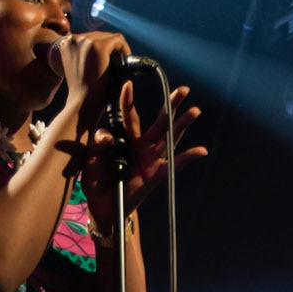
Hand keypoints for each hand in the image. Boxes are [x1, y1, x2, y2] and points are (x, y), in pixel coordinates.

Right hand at [52, 31, 132, 131]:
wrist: (83, 102)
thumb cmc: (83, 90)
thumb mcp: (79, 67)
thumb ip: (85, 55)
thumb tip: (103, 48)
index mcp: (65, 43)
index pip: (90, 38)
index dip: (101, 49)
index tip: (106, 61)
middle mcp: (73, 39)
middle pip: (100, 36)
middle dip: (110, 49)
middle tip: (115, 64)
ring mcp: (86, 41)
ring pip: (110, 37)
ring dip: (117, 50)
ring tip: (118, 65)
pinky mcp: (99, 46)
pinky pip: (118, 40)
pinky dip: (124, 49)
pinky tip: (123, 62)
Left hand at [81, 84, 205, 230]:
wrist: (102, 207)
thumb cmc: (97, 181)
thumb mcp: (91, 159)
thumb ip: (98, 143)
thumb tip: (108, 134)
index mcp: (125, 139)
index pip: (129, 116)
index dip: (128, 101)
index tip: (128, 84)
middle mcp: (142, 145)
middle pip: (159, 122)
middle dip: (171, 105)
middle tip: (183, 90)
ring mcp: (151, 159)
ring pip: (170, 138)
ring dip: (182, 124)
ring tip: (194, 110)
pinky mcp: (157, 175)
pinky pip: (175, 165)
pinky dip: (187, 158)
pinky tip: (201, 150)